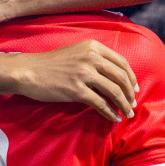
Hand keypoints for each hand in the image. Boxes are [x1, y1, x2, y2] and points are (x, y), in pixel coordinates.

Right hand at [7, 40, 138, 122]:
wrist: (29, 71)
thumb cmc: (51, 64)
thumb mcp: (76, 53)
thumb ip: (94, 59)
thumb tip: (113, 77)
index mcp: (93, 47)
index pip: (121, 62)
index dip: (131, 77)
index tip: (135, 89)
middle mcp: (91, 58)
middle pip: (121, 77)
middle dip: (130, 94)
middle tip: (133, 105)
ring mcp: (84, 74)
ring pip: (114, 91)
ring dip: (124, 105)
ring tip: (127, 114)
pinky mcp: (76, 90)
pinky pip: (100, 104)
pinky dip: (110, 113)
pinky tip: (114, 118)